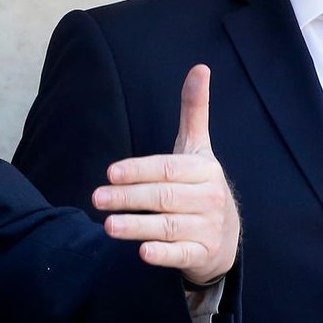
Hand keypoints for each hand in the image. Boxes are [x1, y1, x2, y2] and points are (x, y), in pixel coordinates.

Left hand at [93, 64, 240, 285]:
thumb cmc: (201, 188)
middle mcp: (210, 198)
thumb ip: (194, 111)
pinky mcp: (202, 255)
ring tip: (108, 226)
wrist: (225, 238)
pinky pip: (181, 255)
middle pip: (164, 196)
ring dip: (137, 227)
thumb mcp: (198, 150)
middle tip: (97, 198)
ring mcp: (207, 228)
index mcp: (205, 170)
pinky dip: (162, 254)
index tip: (110, 173)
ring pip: (168, 227)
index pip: (167, 168)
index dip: (138, 170)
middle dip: (129, 198)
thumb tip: (199, 67)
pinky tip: (142, 252)